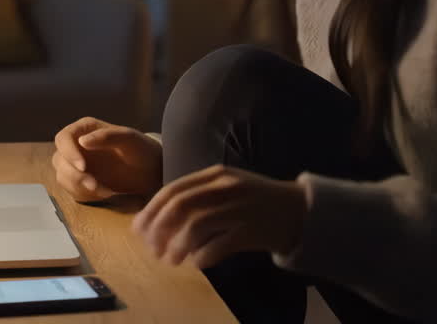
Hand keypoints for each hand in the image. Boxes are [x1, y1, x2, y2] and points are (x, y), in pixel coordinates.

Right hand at [52, 117, 162, 202]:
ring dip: (79, 187)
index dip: (68, 153)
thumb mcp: (129, 139)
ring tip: (105, 191)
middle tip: (95, 186)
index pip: (63, 138)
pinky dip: (86, 195)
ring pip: (62, 177)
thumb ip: (107, 136)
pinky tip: (105, 193)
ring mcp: (76, 164)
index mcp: (85, 129)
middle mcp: (76, 145)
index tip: (82, 167)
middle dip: (75, 176)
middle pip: (59, 161)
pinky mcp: (80, 181)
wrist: (151, 170)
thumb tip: (82, 141)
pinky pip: (72, 191)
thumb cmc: (142, 149)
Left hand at [131, 164, 307, 268]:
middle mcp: (225, 187)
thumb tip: (158, 218)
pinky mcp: (251, 230)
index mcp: (216, 174)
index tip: (138, 229)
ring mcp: (239, 208)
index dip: (151, 211)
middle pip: (180, 207)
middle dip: (159, 230)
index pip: (173, 190)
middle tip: (152, 249)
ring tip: (170, 260)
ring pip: (196, 226)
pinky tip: (197, 262)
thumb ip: (197, 195)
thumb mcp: (226, 186)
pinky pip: (218, 245)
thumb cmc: (255, 200)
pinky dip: (203, 256)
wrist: (298, 210)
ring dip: (177, 246)